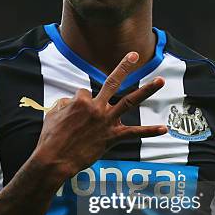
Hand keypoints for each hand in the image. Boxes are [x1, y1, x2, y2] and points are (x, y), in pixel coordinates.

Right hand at [33, 52, 166, 178]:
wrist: (54, 159)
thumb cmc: (50, 138)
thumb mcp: (52, 114)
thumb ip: (63, 104)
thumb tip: (70, 102)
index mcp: (81, 100)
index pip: (85, 92)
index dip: (81, 102)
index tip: (75, 114)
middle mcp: (96, 106)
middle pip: (112, 81)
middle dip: (124, 67)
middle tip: (134, 55)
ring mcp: (107, 121)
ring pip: (130, 100)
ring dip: (146, 90)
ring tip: (160, 80)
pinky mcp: (113, 137)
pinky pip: (135, 133)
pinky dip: (150, 131)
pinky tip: (164, 129)